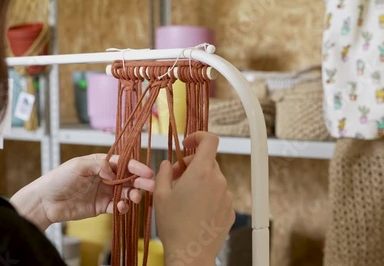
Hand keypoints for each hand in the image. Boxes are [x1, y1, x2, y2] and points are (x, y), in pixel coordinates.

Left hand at [11, 154, 154, 230]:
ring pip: (126, 193)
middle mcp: (105, 177)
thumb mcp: (77, 166)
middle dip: (141, 181)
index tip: (146, 172)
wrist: (45, 202)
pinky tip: (121, 207)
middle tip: (150, 186)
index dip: (136, 167)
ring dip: (133, 195)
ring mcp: (104, 192)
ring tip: (134, 198)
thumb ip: (98, 166)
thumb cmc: (58, 179)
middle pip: (129, 178)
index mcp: (100, 163)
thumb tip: (114, 172)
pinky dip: (123, 207)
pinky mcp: (101, 207)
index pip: (123, 163)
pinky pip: (118, 206)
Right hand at [154, 132, 234, 265]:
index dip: (199, 136)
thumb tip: (168, 164)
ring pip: (213, 178)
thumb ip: (164, 172)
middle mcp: (218, 181)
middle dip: (191, 164)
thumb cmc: (174, 225)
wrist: (190, 254)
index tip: (188, 143)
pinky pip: (219, 194)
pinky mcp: (230, 210)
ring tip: (184, 197)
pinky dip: (208, 195)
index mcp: (201, 172)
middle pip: (208, 160)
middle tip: (176, 177)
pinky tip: (195, 210)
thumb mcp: (160, 194)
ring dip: (199, 181)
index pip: (210, 140)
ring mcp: (226, 196)